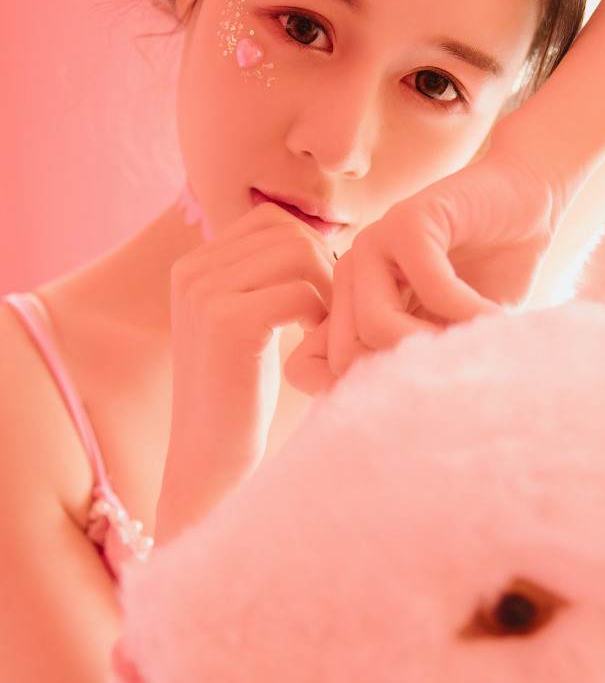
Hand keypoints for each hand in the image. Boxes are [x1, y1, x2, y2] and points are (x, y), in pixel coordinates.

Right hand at [157, 203, 334, 540]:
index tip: (321, 298)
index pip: (271, 221)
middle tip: (333, 318)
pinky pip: (302, 293)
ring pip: (300, 254)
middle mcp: (192, 271)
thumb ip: (264, 277)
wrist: (210, 460)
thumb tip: (320, 237)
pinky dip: (323, 317)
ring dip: (328, 291)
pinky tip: (318, 347)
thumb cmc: (241, 395)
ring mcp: (206, 294)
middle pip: (289, 232)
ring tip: (326, 332)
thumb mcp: (244, 321)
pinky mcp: (229, 322)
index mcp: (193, 266)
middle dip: (326, 270)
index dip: (311, 251)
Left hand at [285, 146, 559, 392]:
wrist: (524, 201)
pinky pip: (429, 287)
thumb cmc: (489, 276)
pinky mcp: (408, 221)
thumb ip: (412, 368)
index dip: (351, 396)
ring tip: (478, 343)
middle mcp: (348, 276)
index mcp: (347, 305)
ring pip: (378, 327)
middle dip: (407, 376)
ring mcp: (372, 245)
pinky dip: (468, 310)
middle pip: (347, 358)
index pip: (307, 367)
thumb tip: (387, 441)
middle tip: (458, 373)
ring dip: (439, 345)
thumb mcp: (445, 335)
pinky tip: (495, 314)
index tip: (410, 404)